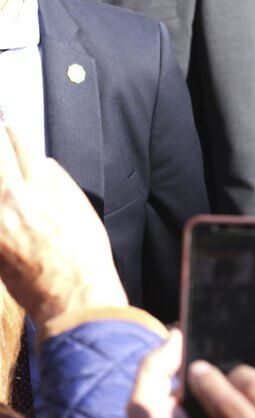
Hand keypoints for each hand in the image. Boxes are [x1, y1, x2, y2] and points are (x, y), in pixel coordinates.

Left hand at [0, 125, 125, 327]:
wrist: (74, 296)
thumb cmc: (85, 261)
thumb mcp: (83, 214)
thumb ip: (60, 187)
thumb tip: (45, 168)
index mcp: (45, 189)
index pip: (24, 146)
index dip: (14, 131)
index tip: (8, 121)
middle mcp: (16, 198)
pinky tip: (1, 207)